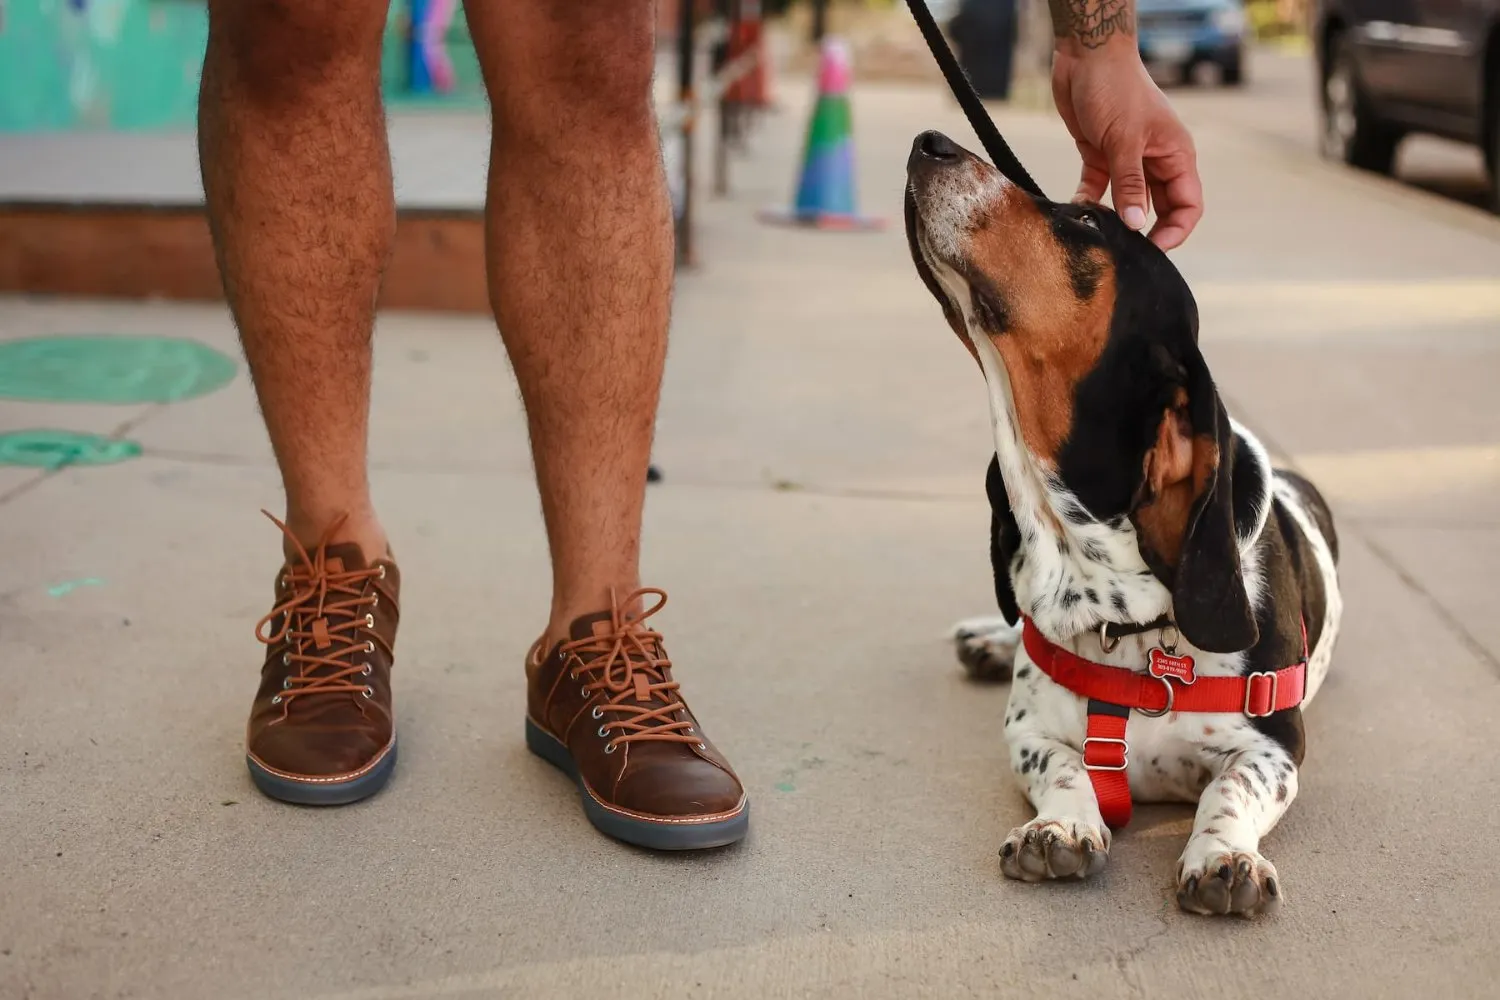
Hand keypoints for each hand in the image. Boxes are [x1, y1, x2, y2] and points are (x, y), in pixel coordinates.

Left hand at [1051, 48, 1202, 249]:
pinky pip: (1099, 188)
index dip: (1175, 231)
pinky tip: (1077, 210)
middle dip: (1143, 230)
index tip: (1152, 249)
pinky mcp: (1100, 154)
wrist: (1086, 56)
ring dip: (1113, 218)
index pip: (1188, 204)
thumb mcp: (1124, 140)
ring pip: (1127, 201)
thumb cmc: (1115, 87)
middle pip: (1159, 208)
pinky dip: (1089, 201)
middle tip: (1122, 250)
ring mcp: (1128, 159)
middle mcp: (1156, 160)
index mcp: (1176, 154)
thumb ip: (1130, 185)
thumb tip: (1136, 225)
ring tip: (1097, 233)